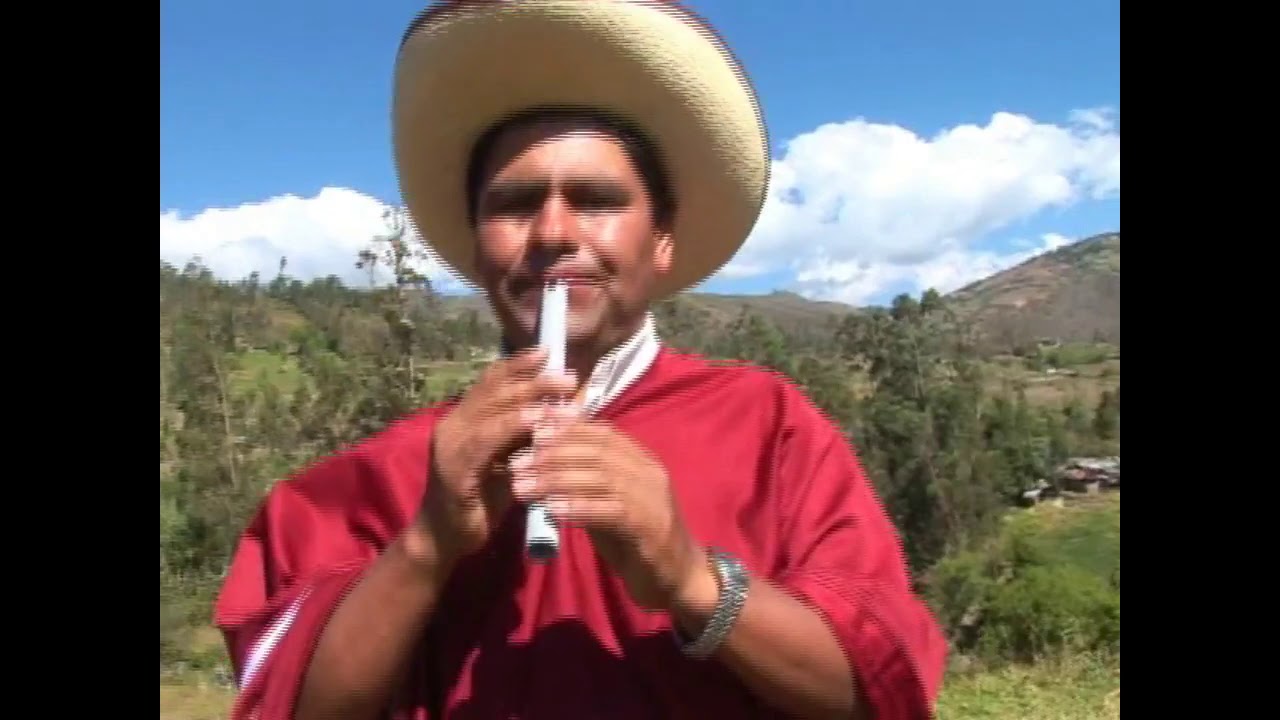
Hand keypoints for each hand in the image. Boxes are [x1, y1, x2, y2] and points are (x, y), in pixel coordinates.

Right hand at [419, 348, 577, 561]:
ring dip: (530, 398)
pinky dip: (513, 427)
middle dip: (533, 378)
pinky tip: (537, 421)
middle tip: (567, 374)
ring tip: (562, 392)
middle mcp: (453, 424)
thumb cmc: (481, 499)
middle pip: (495, 389)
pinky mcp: (453, 468)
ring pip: (492, 409)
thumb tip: (563, 408)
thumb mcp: (509, 460)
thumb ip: (526, 435)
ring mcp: (450, 444)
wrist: (446, 539)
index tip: (549, 352)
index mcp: (464, 419)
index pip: (491, 381)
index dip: (518, 364)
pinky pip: (486, 440)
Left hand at [511, 411, 705, 609]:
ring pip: (602, 477)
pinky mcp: (650, 527)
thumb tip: (542, 465)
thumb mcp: (608, 504)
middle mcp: (649, 472)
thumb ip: (584, 483)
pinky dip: (580, 507)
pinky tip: (552, 510)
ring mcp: (652, 498)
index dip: (565, 428)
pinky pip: (612, 510)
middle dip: (552, 453)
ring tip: (524, 488)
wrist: (678, 580)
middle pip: (597, 450)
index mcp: (641, 460)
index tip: (530, 431)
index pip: (601, 432)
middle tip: (517, 464)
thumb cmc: (637, 541)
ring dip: (557, 480)